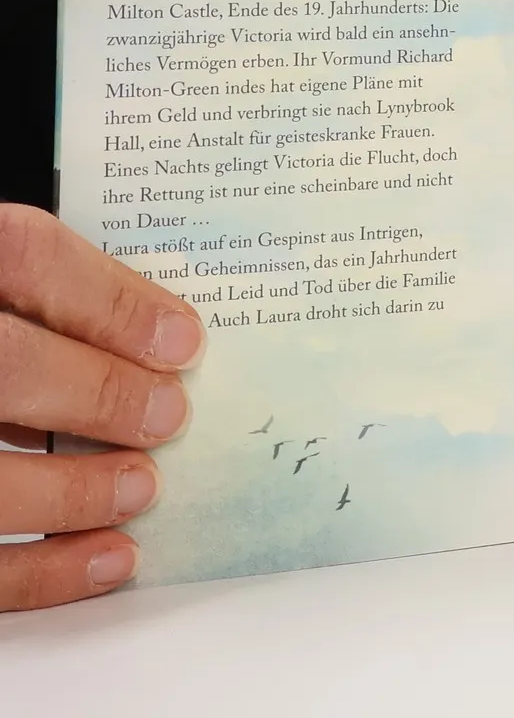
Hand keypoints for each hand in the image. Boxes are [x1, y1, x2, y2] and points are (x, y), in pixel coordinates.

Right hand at [0, 202, 203, 609]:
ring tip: (141, 489)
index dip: (111, 300)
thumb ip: (44, 301)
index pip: (27, 256)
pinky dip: (40, 570)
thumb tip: (154, 343)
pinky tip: (105, 559)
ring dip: (72, 491)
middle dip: (99, 394)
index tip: (182, 341)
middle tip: (169, 416)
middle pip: (8, 365)